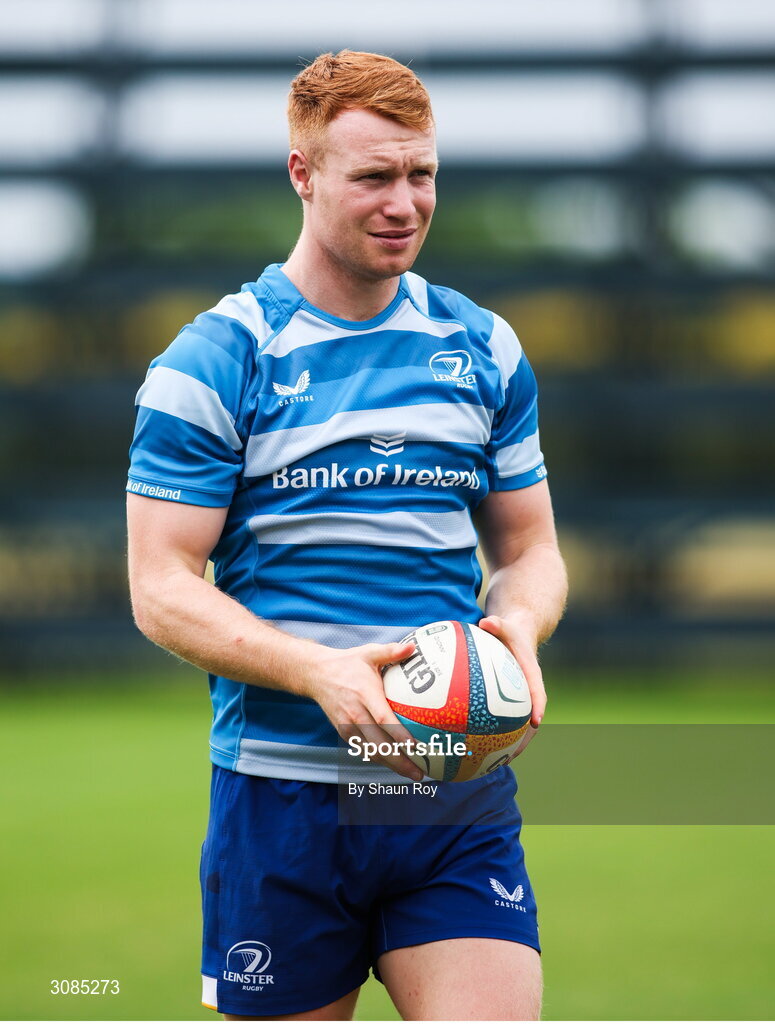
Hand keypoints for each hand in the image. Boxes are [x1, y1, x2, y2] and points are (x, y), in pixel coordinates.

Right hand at [300, 640, 423, 780]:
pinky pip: (363, 750)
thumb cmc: (347, 663)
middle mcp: (356, 714)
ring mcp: (348, 725)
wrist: (316, 674)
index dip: (399, 735)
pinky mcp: (343, 732)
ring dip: (391, 765)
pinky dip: (378, 759)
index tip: (415, 747)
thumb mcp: (369, 653)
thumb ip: (391, 651)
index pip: (383, 719)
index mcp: (365, 694)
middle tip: (419, 772)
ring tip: (411, 773)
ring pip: (370, 751)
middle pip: (379, 744)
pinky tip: (393, 764)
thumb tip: (414, 648)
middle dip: (399, 761)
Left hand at [478, 612, 545, 752]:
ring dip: (508, 744)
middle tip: (513, 755)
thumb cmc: (509, 631)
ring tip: (494, 763)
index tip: (536, 721)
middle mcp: (526, 691)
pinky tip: (474, 747)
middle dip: (524, 739)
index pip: (538, 693)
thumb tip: (487, 622)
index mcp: (530, 675)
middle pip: (530, 719)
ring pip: (516, 725)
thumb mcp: (505, 625)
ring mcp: (517, 699)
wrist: (518, 635)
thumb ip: (498, 625)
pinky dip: (491, 734)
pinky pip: (500, 720)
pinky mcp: (506, 703)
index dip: (537, 707)